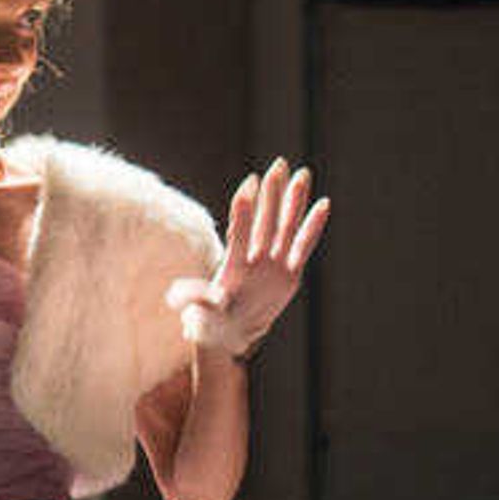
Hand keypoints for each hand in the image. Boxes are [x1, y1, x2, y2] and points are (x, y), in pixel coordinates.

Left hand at [169, 158, 329, 360]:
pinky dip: (313, 227)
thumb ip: (193, 301)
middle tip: (279, 164)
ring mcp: (272, 264)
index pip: (238, 234)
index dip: (243, 211)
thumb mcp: (199, 316)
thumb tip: (175, 298)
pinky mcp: (289, 274)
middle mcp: (253, 260)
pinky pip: (304, 246)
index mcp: (232, 268)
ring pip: (285, 227)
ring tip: (302, 173)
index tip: (248, 183)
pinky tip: (323, 203)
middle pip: (265, 221)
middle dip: (272, 194)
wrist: (230, 335)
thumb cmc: (210, 323)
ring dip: (293, 201)